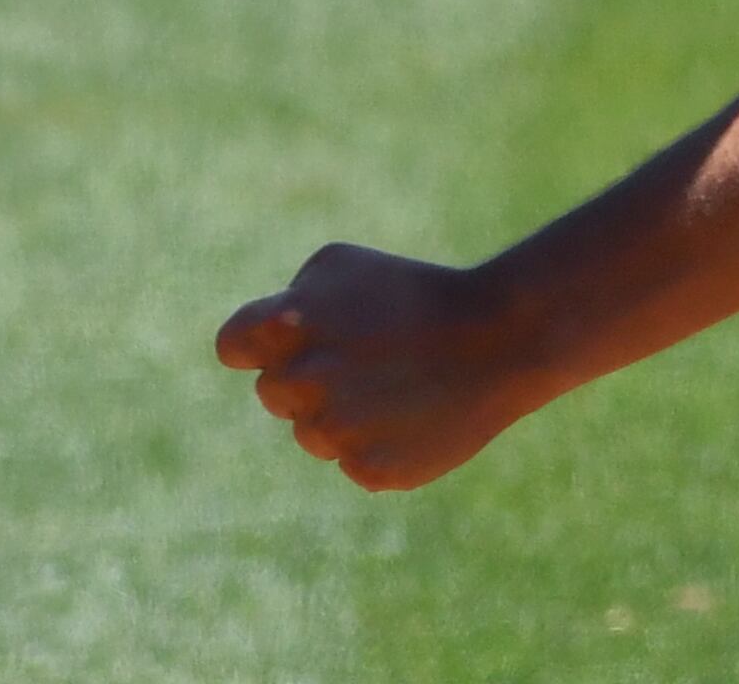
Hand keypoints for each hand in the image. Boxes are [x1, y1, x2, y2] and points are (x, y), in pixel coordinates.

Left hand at [214, 243, 548, 491]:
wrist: (504, 338)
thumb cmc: (418, 293)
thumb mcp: (345, 268)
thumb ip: (286, 304)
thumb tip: (264, 343)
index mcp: (288, 325)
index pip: (233, 345)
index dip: (257, 343)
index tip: (291, 340)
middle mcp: (304, 381)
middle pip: (275, 392)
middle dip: (309, 377)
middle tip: (366, 358)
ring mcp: (337, 431)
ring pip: (314, 434)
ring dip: (344, 414)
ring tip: (398, 385)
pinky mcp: (373, 471)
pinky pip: (357, 462)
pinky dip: (383, 443)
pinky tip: (417, 415)